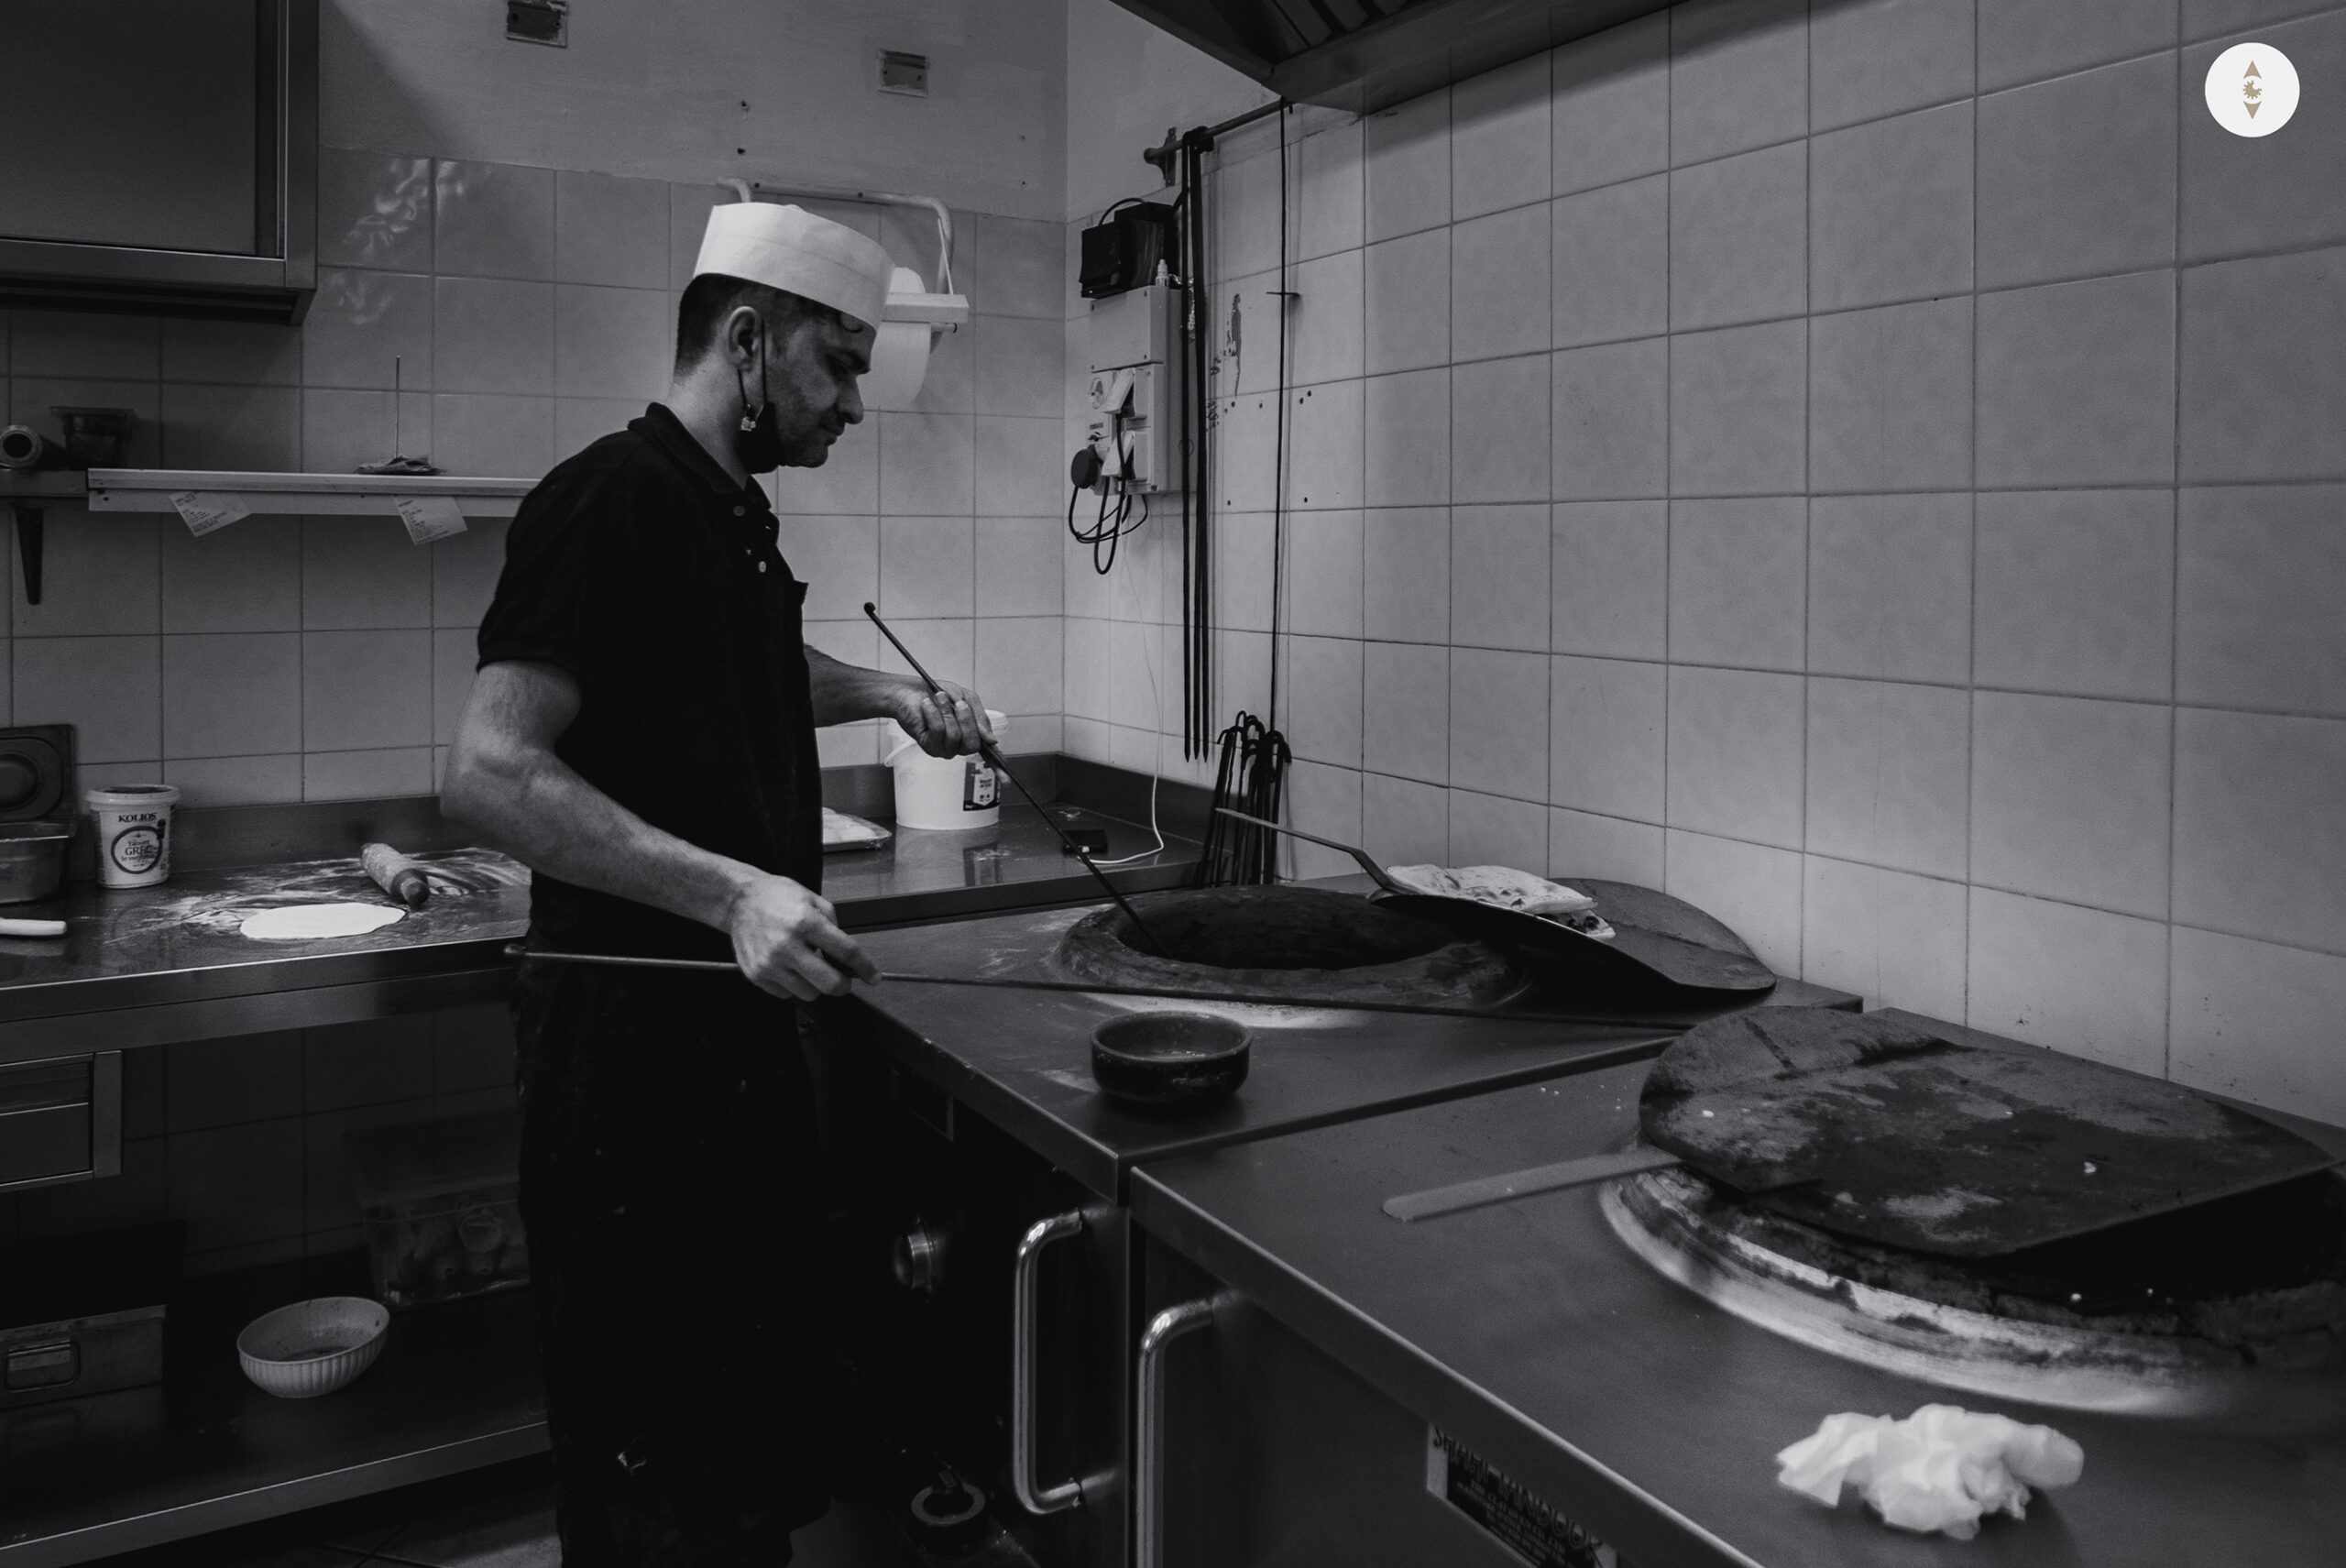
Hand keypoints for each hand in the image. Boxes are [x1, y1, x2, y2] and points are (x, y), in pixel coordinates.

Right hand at [726, 873, 880, 1000]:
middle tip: (843, 978)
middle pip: (830, 984)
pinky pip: (787, 994)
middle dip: (843, 984)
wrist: (739, 901)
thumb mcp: (813, 900)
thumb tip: (848, 956)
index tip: (873, 976)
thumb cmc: (776, 897)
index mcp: (805, 922)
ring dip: (816, 984)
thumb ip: (834, 926)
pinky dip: (794, 985)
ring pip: (809, 994)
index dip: (865, 967)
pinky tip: (789, 967)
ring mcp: (770, 964)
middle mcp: (787, 945)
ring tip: (808, 965)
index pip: (846, 952)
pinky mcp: (757, 975)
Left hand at [893, 678, 995, 758]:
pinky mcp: (928, 746)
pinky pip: (938, 733)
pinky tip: (927, 705)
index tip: (1006, 780)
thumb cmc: (938, 693)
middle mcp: (959, 745)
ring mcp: (944, 748)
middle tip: (959, 704)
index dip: (998, 767)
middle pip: (972, 744)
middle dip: (967, 721)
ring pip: (954, 737)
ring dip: (947, 712)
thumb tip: (991, 740)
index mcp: (972, 734)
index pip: (989, 754)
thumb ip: (980, 717)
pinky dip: (934, 714)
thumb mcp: (966, 698)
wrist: (911, 690)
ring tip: (939, 698)